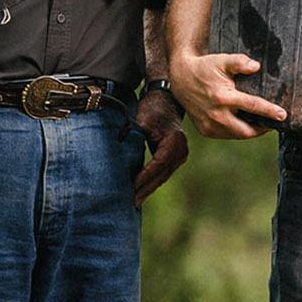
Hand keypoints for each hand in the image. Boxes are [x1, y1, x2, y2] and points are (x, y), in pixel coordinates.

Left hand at [132, 90, 188, 206]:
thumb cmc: (152, 108)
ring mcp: (181, 154)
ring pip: (164, 175)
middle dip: (147, 188)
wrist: (165, 99)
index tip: (132, 187)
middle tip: (132, 202)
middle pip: (163, 174)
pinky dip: (153, 181)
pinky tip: (142, 190)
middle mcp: (181, 150)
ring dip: (150, 188)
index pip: (158, 164)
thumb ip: (134, 137)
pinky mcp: (176, 156)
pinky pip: (164, 172)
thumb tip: (121, 153)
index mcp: (174, 141)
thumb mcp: (142, 121)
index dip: (145, 177)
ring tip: (135, 201)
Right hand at [170, 51, 283, 138]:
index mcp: (223, 97)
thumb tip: (256, 67)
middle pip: (247, 131)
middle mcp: (216, 115)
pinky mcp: (205, 130)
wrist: (181, 78)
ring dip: (250, 131)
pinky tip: (244, 124)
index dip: (270, 111)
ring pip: (237, 135)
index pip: (253, 106)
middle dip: (262, 129)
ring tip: (261, 124)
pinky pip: (227, 135)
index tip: (283, 115)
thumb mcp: (223, 60)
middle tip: (273, 124)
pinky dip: (237, 132)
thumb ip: (240, 62)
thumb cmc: (205, 68)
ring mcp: (209, 125)